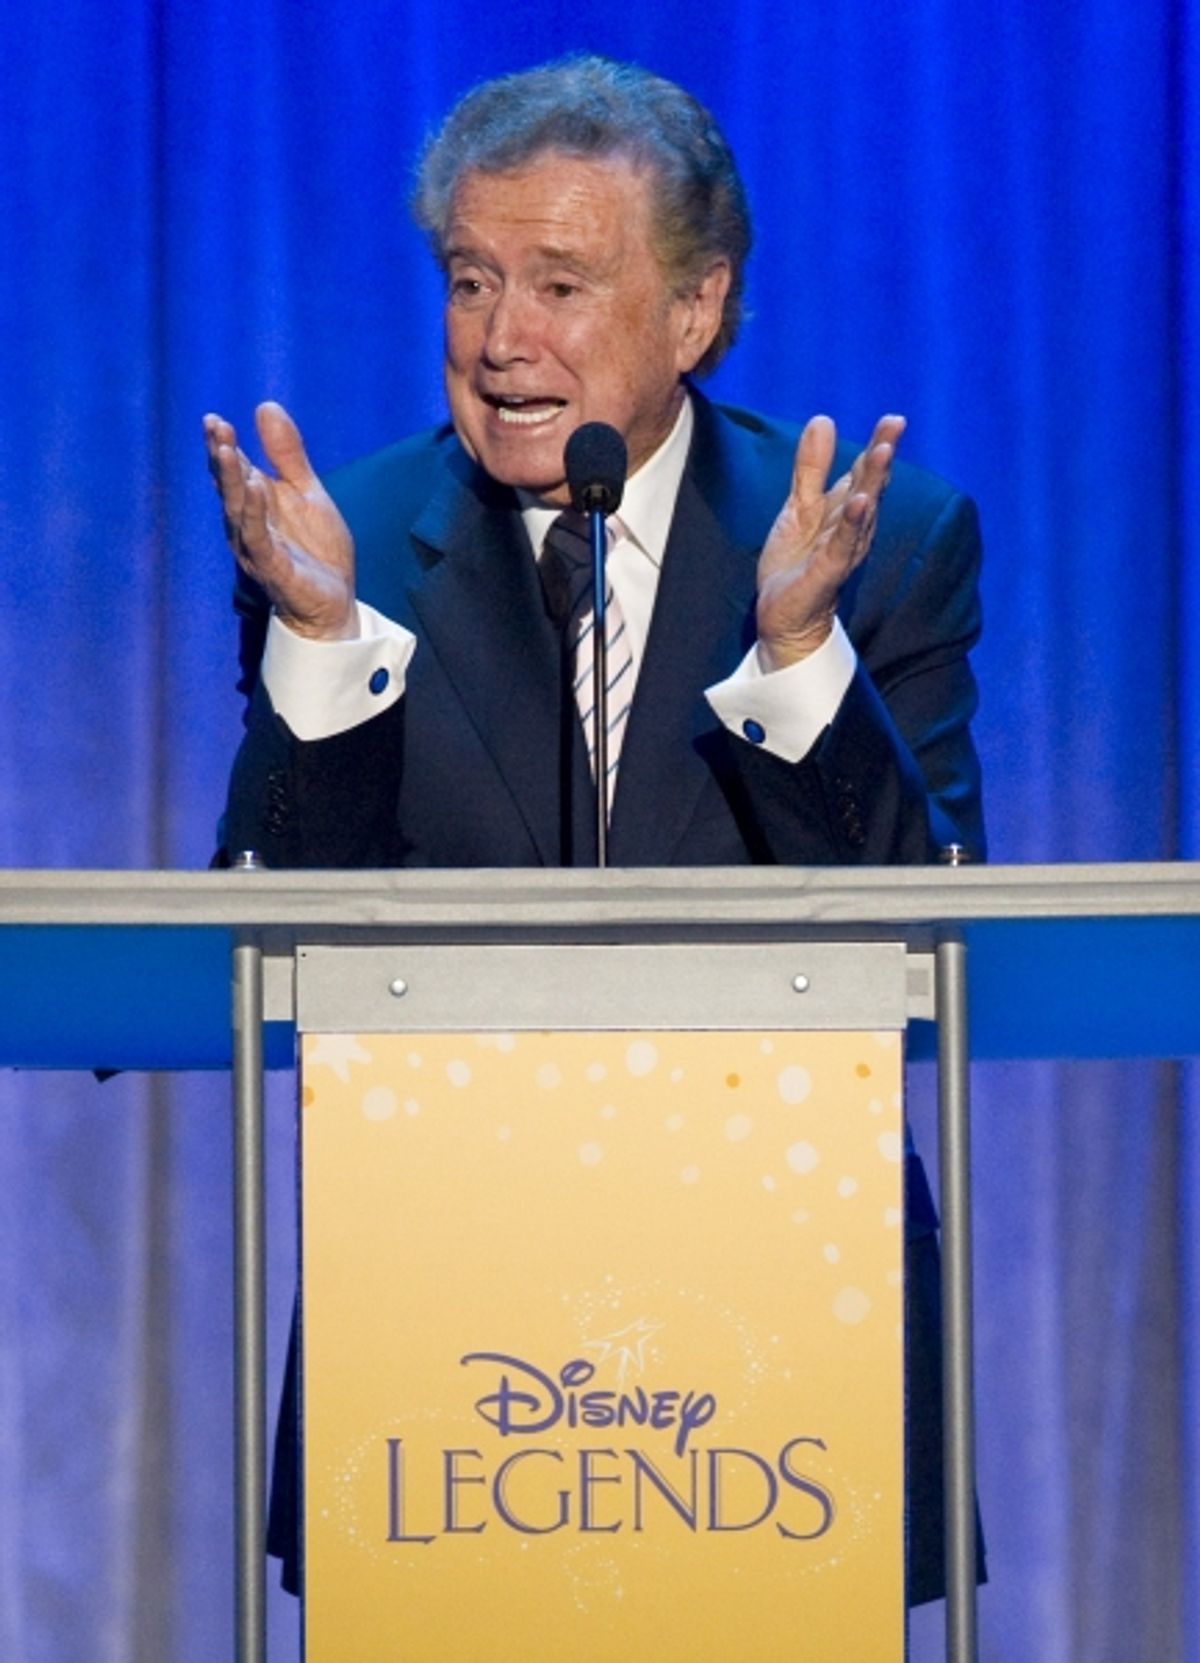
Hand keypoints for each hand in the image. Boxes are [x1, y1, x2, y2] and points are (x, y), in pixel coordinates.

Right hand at [203, 401, 356, 640]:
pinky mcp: (271, 568)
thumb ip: (288, 455)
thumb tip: (265, 406)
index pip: (233, 469)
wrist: (333, 601)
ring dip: (230, 480)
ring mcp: (256, 547)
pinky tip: (255, 488)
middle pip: (229, 486)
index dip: (223, 445)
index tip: (214, 419)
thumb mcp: (307, 492)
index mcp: (255, 504)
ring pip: (237, 510)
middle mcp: (247, 524)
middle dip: (221, 457)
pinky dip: (254, 513)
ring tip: (225, 450)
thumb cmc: (315, 550)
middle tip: (215, 426)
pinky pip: (258, 538)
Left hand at [755, 412, 904, 669]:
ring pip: (861, 511)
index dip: (878, 445)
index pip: (864, 473)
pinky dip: (852, 524)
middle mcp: (852, 528)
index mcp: (845, 510)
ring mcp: (842, 549)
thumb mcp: (800, 506)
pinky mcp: (828, 571)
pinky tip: (859, 503)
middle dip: (881, 455)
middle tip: (896, 424)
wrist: (784, 616)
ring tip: (882, 452)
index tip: (893, 419)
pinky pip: (842, 545)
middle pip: (869, 486)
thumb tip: (823, 419)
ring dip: (872, 482)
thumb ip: (811, 467)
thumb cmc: (797, 562)